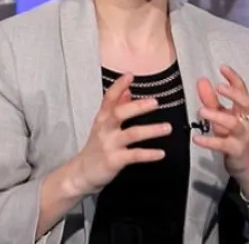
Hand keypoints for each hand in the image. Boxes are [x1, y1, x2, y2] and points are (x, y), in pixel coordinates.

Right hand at [70, 74, 171, 194]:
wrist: (81, 173)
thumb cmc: (96, 147)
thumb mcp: (103, 125)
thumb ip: (116, 106)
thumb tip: (128, 90)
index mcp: (103, 118)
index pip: (109, 98)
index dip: (118, 86)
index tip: (130, 75)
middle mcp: (105, 129)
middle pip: (119, 114)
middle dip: (138, 107)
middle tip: (155, 102)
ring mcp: (109, 145)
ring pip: (132, 134)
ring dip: (151, 130)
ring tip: (167, 128)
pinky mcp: (114, 161)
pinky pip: (134, 156)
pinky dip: (148, 154)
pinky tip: (161, 153)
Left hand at [193, 65, 248, 181]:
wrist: (246, 163)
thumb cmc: (232, 135)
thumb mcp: (221, 116)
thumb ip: (211, 100)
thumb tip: (201, 80)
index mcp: (243, 109)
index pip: (242, 89)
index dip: (234, 78)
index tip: (222, 67)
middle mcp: (246, 120)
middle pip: (245, 102)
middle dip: (233, 93)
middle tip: (218, 86)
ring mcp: (242, 135)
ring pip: (233, 123)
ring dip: (217, 116)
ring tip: (201, 110)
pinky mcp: (235, 150)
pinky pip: (222, 144)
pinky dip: (209, 141)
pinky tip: (196, 138)